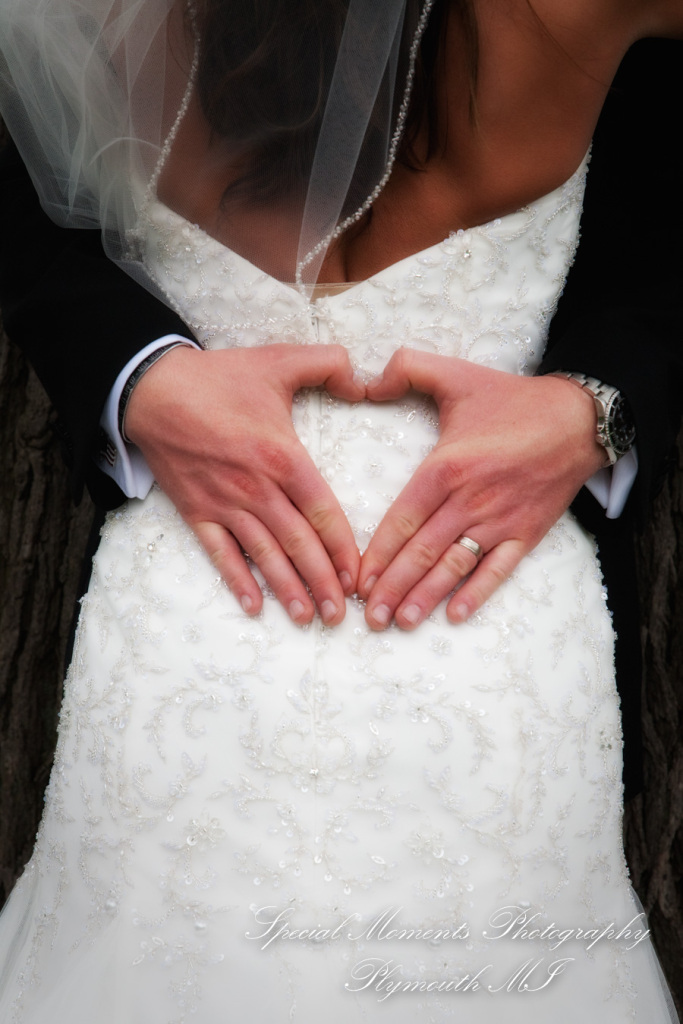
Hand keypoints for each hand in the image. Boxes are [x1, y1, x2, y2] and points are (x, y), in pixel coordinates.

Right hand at [125, 343, 364, 624]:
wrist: (153, 390)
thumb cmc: (219, 378)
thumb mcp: (279, 360)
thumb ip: (329, 364)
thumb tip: (365, 382)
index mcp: (282, 457)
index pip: (322, 512)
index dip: (342, 548)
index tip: (358, 575)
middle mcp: (256, 488)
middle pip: (298, 543)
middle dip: (321, 582)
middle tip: (340, 614)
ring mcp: (224, 504)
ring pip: (263, 555)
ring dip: (286, 589)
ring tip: (306, 618)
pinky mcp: (197, 511)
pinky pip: (220, 553)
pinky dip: (236, 580)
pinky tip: (253, 607)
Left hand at [358, 350, 606, 628]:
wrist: (579, 418)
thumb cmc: (512, 399)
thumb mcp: (455, 374)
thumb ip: (406, 370)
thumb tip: (363, 382)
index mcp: (446, 467)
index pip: (402, 520)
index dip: (377, 554)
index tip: (357, 580)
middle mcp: (470, 500)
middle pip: (423, 552)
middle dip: (393, 587)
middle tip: (371, 617)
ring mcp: (500, 520)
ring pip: (455, 567)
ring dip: (426, 597)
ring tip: (401, 622)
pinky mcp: (526, 532)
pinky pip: (498, 570)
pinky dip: (477, 594)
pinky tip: (455, 616)